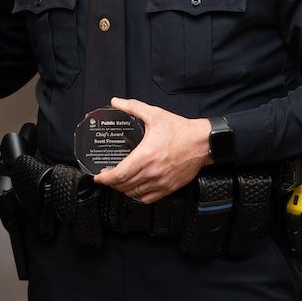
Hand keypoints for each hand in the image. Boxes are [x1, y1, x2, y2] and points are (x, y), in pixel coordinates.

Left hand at [92, 97, 211, 203]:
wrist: (203, 142)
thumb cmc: (181, 130)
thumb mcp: (154, 114)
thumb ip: (133, 107)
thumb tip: (116, 101)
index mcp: (145, 156)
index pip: (119, 174)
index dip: (105, 178)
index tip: (98, 176)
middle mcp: (152, 172)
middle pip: (124, 186)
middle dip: (111, 183)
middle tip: (107, 176)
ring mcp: (161, 182)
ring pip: (134, 194)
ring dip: (123, 189)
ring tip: (120, 181)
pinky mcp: (169, 188)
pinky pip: (148, 199)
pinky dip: (138, 196)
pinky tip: (136, 188)